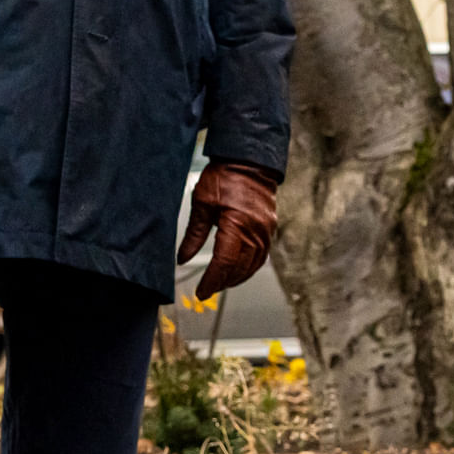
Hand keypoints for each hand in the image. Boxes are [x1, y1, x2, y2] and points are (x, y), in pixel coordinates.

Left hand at [178, 161, 281, 294]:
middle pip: (239, 268)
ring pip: (252, 266)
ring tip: (219, 283)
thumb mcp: (202, 203)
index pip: (224, 262)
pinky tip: (237, 271)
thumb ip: (194, 234)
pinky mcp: (269, 229)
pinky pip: (261, 257)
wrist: (249, 160)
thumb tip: (183, 258)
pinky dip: (248, 268)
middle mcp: (255, 231)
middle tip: (206, 290)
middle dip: (222, 282)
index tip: (201, 292)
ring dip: (236, 278)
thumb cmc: (225, 177)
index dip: (212, 281)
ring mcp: (266, 232)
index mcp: (237, 224)